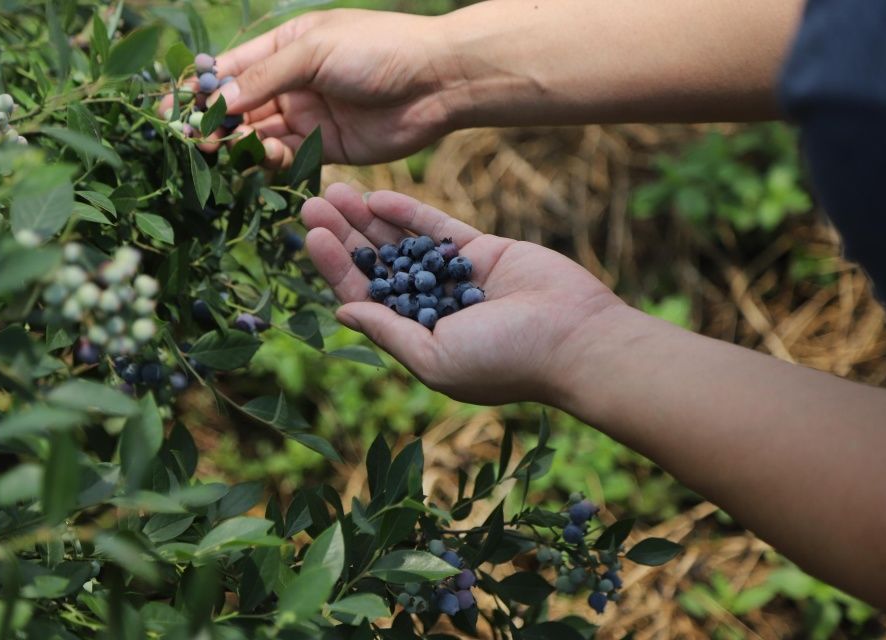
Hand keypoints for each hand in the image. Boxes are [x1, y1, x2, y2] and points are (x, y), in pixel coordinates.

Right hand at [169, 10, 461, 167]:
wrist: (436, 82)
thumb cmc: (377, 50)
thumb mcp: (315, 52)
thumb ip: (264, 77)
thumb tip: (216, 100)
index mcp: (285, 48)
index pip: (230, 69)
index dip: (200, 89)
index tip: (171, 111)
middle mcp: (291, 83)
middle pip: (239, 107)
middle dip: (213, 123)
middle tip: (190, 141)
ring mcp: (308, 116)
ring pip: (258, 135)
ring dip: (237, 144)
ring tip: (221, 150)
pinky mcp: (326, 148)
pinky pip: (286, 156)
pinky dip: (269, 159)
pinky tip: (264, 156)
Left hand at [301, 184, 624, 405]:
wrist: (576, 337)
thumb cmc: (504, 360)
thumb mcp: (433, 357)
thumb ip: (389, 332)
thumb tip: (343, 312)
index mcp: (417, 338)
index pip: (364, 299)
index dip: (335, 269)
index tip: (310, 237)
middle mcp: (431, 308)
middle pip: (376, 266)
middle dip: (343, 237)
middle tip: (309, 204)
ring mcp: (455, 277)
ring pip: (401, 243)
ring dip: (367, 220)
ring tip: (334, 192)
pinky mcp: (482, 251)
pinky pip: (437, 229)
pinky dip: (408, 213)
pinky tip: (376, 196)